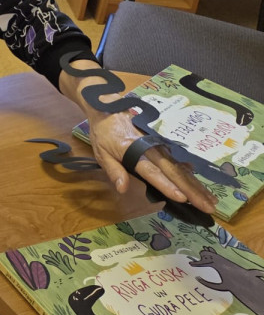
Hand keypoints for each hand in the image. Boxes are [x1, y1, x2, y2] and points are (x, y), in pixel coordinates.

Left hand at [86, 105, 217, 213]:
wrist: (108, 108)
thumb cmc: (103, 133)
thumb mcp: (102, 152)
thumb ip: (114, 171)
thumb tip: (123, 189)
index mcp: (133, 151)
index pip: (152, 172)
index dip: (167, 185)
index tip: (182, 198)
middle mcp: (151, 149)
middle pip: (174, 172)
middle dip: (192, 191)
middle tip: (208, 207)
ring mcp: (159, 146)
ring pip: (181, 168)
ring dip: (197, 184)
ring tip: (211, 200)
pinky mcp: (163, 144)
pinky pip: (179, 161)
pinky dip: (191, 174)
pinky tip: (202, 185)